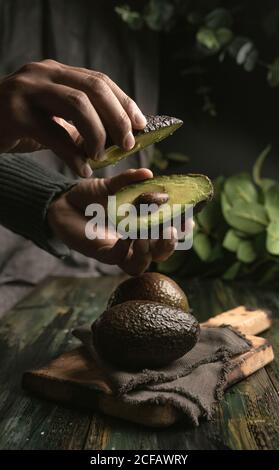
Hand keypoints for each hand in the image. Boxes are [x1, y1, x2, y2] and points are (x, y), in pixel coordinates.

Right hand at [0, 60, 146, 176]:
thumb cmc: (20, 125)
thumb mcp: (53, 117)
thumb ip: (80, 123)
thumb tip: (119, 139)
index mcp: (56, 72)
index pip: (99, 81)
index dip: (124, 102)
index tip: (141, 124)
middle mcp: (43, 74)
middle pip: (93, 88)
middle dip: (117, 117)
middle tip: (128, 143)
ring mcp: (27, 91)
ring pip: (77, 104)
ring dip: (97, 133)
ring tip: (101, 156)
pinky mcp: (14, 114)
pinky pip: (53, 134)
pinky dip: (72, 155)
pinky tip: (81, 170)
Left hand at [47, 169, 176, 275]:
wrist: (63, 203)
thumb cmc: (89, 196)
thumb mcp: (112, 185)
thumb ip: (129, 181)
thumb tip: (149, 174)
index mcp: (142, 226)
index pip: (167, 234)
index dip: (181, 230)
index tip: (189, 220)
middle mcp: (133, 242)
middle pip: (160, 254)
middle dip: (169, 244)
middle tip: (169, 230)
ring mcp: (119, 250)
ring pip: (142, 263)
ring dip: (149, 251)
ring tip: (146, 235)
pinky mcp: (103, 254)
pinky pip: (121, 259)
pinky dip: (127, 248)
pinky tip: (128, 235)